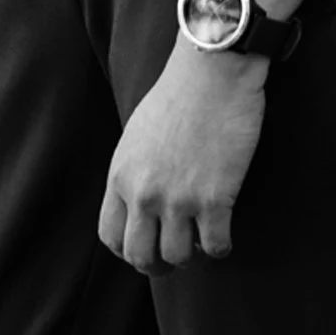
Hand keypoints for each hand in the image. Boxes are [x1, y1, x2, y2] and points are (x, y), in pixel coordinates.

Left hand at [98, 42, 267, 275]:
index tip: (147, 245)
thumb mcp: (137, 134)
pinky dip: (220, 247)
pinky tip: (224, 233)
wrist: (212, 70)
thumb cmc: (178, 93)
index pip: (111, 236)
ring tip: (201, 236)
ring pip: (178, 257)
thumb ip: (133, 171)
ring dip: (191, 253)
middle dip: (157, 264)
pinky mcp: (214, 198)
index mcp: (121, 176)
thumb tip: (138, 201)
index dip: (129, 249)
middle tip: (175, 255)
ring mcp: (179, 199)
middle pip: (141, 257)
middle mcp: (144, 194)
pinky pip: (215, 246)